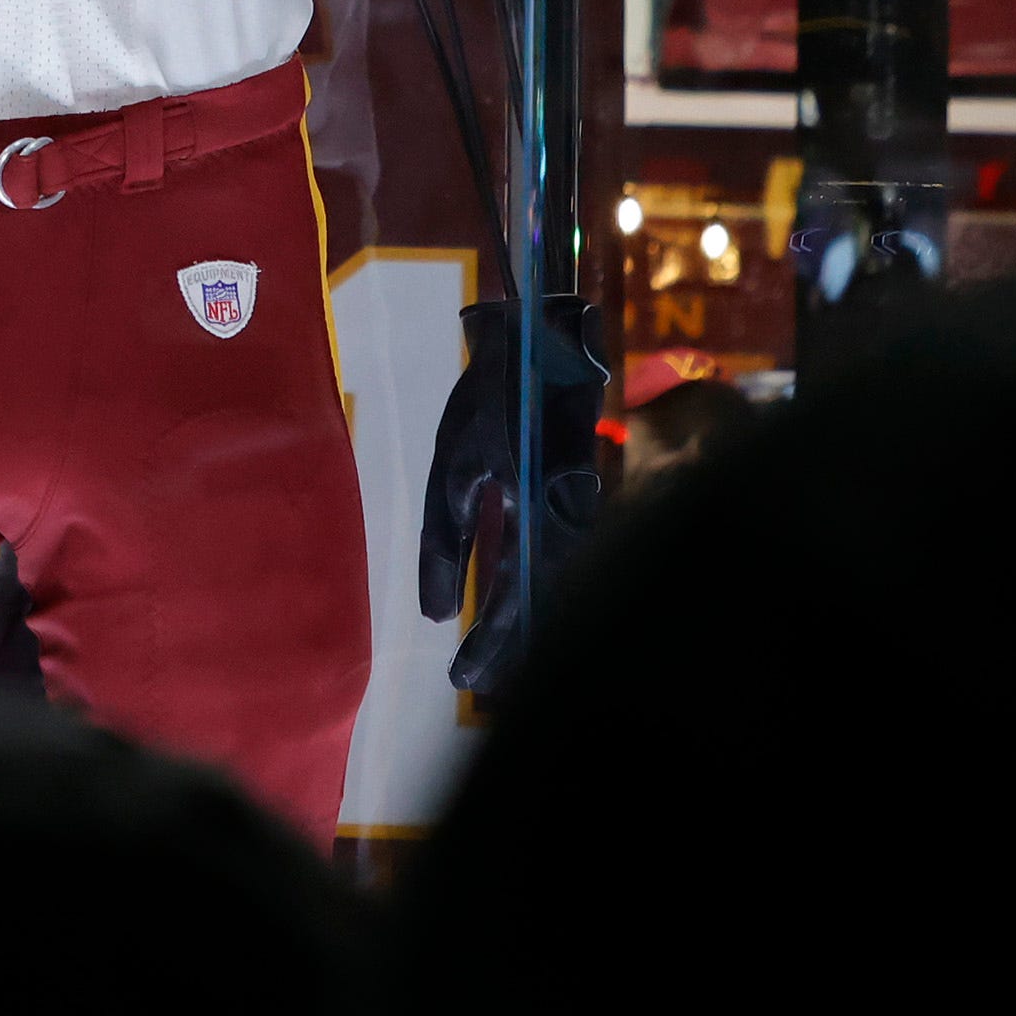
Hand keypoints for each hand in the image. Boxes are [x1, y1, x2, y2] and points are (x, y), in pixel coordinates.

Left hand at [418, 298, 611, 692]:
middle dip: (512, 645)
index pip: (519, 596)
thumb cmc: (492, 397)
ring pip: (559, 584)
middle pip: (546, 601)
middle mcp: (569, 518)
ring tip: (491, 655)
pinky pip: (563, 558)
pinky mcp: (581, 499)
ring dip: (526, 621)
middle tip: (473, 678)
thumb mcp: (453, 464)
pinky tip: (515, 605)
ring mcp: (580, 509)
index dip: (492, 642)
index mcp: (539, 510)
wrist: (542, 337)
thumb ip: (444, 538)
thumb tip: (434, 614)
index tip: (461, 678)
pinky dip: (538, 587)